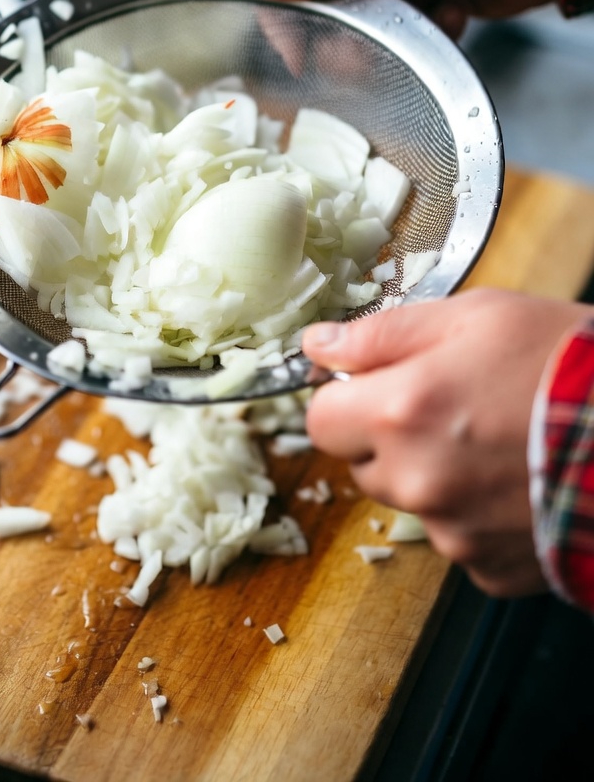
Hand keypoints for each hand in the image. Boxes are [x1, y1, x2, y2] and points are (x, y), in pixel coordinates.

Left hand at [302, 288, 588, 597]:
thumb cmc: (566, 364)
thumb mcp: (476, 316)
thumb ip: (383, 333)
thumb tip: (317, 344)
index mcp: (399, 412)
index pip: (319, 420)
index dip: (346, 399)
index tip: (380, 385)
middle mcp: (415, 481)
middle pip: (362, 463)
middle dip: (389, 436)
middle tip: (451, 406)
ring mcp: (452, 532)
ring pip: (410, 501)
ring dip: (431, 475)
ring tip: (493, 441)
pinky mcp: (489, 568)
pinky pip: (458, 537)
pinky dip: (476, 514)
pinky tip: (516, 481)